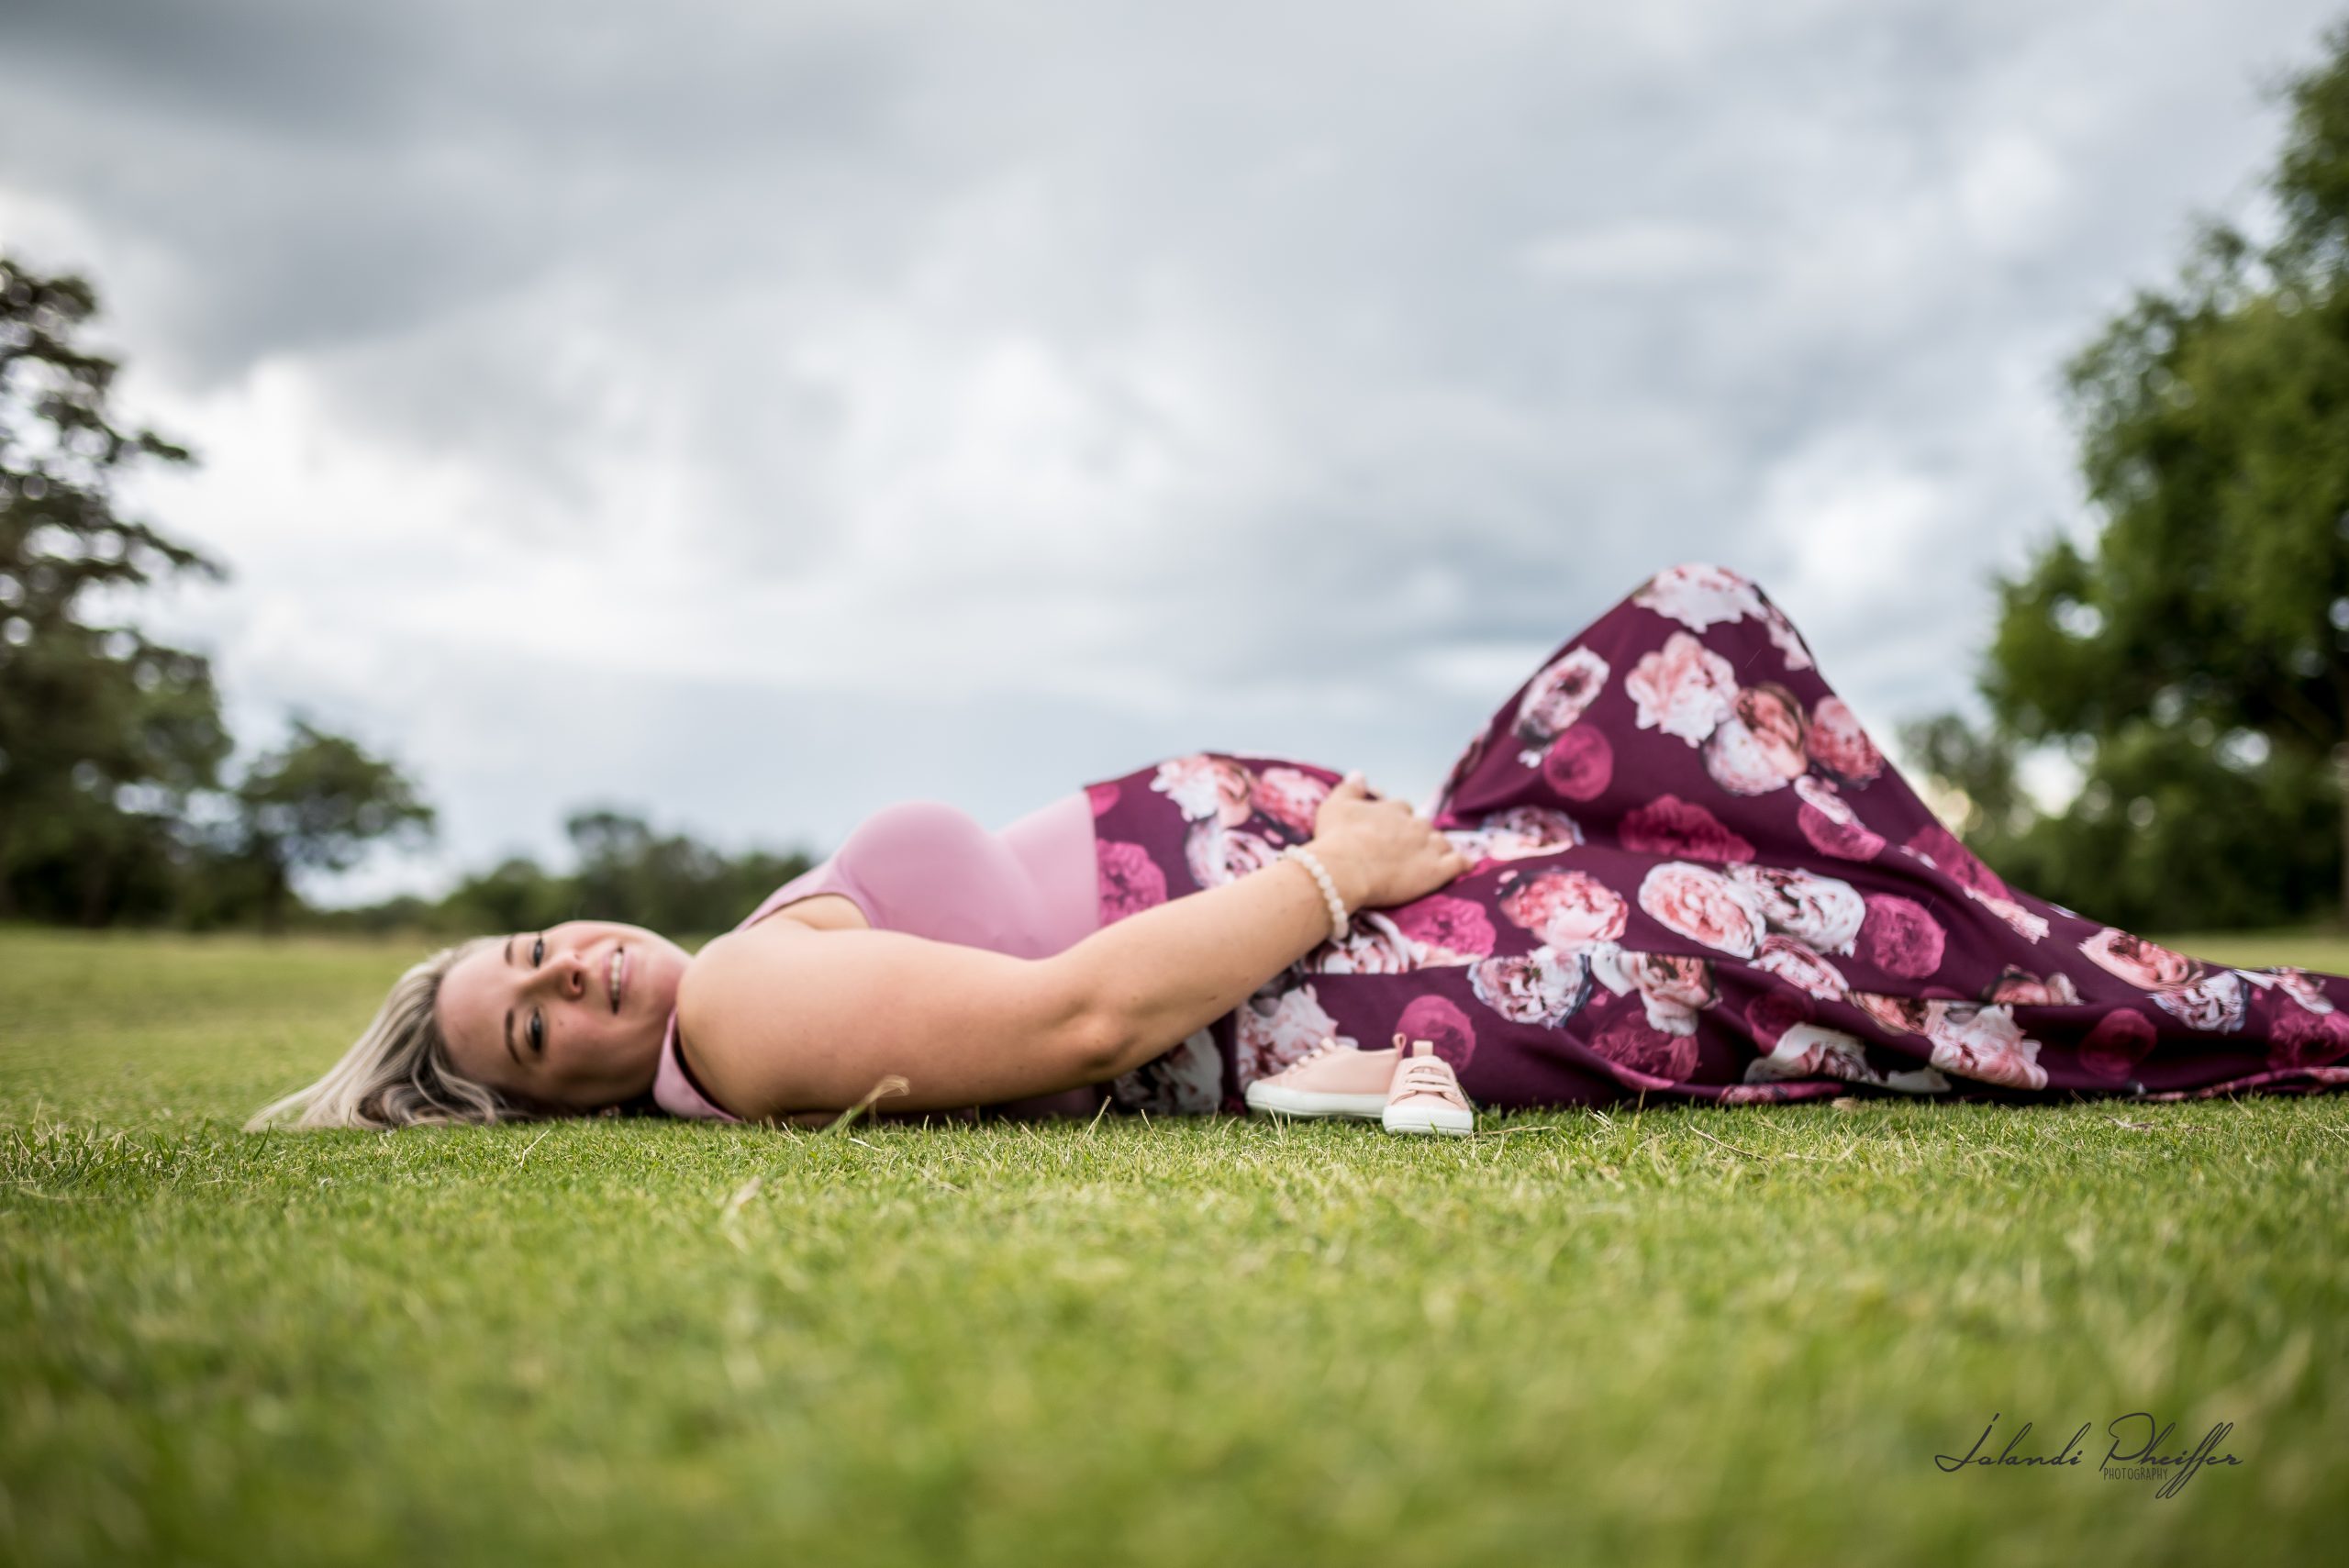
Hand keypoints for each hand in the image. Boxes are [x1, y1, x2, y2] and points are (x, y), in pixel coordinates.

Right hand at [1305, 771, 1474, 910]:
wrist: (1344, 870)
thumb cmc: (1335, 838)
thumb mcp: (1335, 805)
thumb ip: (1350, 788)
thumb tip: (1359, 774)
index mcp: (1393, 809)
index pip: (1402, 809)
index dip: (1396, 820)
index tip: (1388, 830)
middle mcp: (1414, 824)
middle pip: (1424, 826)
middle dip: (1418, 834)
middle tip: (1406, 849)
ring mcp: (1428, 847)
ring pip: (1442, 842)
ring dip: (1438, 848)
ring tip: (1432, 858)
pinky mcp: (1437, 871)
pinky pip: (1458, 863)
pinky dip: (1463, 863)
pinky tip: (1465, 865)